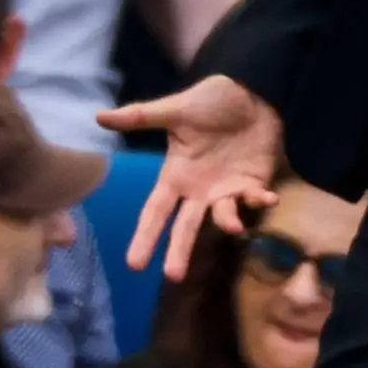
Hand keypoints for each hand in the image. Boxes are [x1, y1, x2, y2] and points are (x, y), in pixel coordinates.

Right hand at [94, 74, 286, 278]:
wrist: (251, 90)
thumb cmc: (211, 100)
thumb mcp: (175, 109)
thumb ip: (141, 116)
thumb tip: (99, 116)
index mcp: (176, 176)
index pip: (156, 212)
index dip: (145, 236)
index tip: (134, 265)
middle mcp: (199, 190)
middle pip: (185, 228)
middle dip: (179, 251)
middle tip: (174, 276)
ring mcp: (226, 189)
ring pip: (224, 217)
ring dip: (229, 223)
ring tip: (233, 226)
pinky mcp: (254, 183)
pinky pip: (256, 200)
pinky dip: (261, 202)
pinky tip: (267, 198)